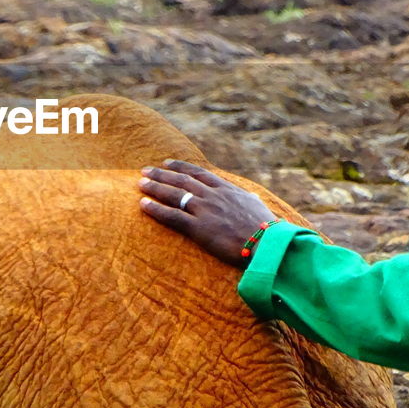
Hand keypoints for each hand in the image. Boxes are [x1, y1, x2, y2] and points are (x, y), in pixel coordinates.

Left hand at [137, 159, 277, 268]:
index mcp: (227, 189)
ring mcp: (205, 210)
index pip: (199, 173)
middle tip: (145, 170)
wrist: (267, 244)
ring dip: (155, 187)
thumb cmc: (267, 228)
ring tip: (140, 183)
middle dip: (161, 174)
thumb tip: (252, 198)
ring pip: (174, 195)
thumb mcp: (257, 206)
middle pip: (181, 181)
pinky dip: (156, 209)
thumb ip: (249, 200)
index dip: (180, 167)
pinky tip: (143, 204)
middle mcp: (213, 196)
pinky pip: (172, 216)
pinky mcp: (199, 228)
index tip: (167, 163)